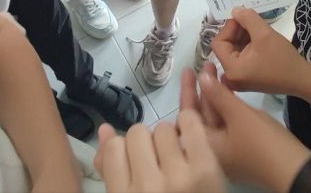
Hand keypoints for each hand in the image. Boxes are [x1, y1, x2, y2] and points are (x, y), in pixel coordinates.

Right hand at [94, 118, 224, 192]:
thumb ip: (111, 170)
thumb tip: (105, 129)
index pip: (114, 147)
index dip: (124, 149)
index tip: (136, 162)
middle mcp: (146, 187)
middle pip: (137, 133)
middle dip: (146, 143)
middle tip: (158, 162)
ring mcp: (177, 177)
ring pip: (163, 128)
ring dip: (168, 139)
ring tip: (176, 159)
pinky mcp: (205, 168)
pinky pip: (190, 123)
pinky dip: (189, 124)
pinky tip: (190, 140)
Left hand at [180, 66, 310, 192]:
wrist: (296, 170)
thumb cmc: (263, 142)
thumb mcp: (239, 114)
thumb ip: (218, 95)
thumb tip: (201, 76)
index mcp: (204, 147)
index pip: (188, 115)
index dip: (188, 89)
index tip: (188, 69)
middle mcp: (212, 152)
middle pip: (201, 117)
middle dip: (203, 91)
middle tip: (206, 65)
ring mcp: (227, 152)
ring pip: (216, 119)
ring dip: (217, 97)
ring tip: (219, 73)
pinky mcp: (241, 150)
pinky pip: (227, 124)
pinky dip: (228, 108)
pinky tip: (231, 91)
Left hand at [212, 8, 304, 93]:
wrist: (303, 80)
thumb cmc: (283, 59)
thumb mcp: (264, 34)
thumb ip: (247, 19)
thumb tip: (235, 10)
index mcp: (232, 69)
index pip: (219, 43)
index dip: (229, 27)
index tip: (243, 18)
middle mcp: (232, 77)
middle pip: (226, 46)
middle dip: (237, 31)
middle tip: (250, 19)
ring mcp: (240, 78)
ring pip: (235, 50)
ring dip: (243, 36)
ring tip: (257, 26)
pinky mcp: (249, 77)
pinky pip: (243, 56)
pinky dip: (248, 44)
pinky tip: (259, 36)